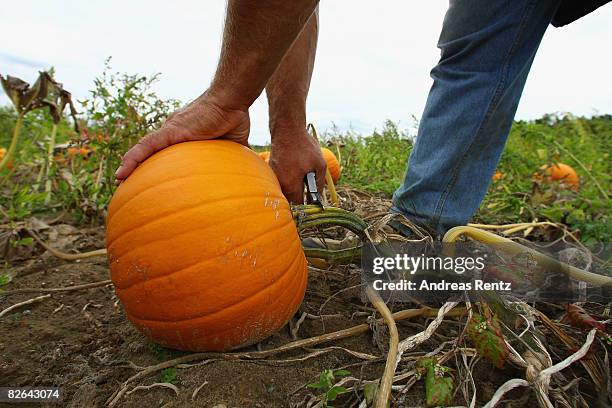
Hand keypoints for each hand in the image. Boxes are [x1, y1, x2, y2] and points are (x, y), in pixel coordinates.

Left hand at [115, 92, 249, 181]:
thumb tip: (245, 175)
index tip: (147, 182)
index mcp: (185, 137)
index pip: (165, 154)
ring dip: (130, 166)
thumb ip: (232, 159)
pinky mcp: (170, 131)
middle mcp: (173, 133)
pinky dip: (132, 159)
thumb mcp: (232, 146)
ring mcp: (170, 131)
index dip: (154, 166)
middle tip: (127, 187)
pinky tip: (121, 174)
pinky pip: (146, 146)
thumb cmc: (234, 118)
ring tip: (118, 182)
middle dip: (138, 169)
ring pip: (143, 150)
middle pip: (150, 153)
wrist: (232, 101)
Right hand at [269, 128, 326, 203]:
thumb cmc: (305, 147)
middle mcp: (279, 183)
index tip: (313, 199)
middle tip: (309, 184)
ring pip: (285, 189)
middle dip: (300, 195)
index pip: (299, 204)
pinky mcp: (271, 169)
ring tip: (302, 172)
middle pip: (290, 198)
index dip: (308, 204)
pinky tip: (294, 167)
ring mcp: (273, 176)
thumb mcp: (320, 165)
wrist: (288, 130)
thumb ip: (319, 184)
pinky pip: (281, 180)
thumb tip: (318, 197)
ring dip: (293, 186)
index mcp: (290, 184)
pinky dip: (288, 178)